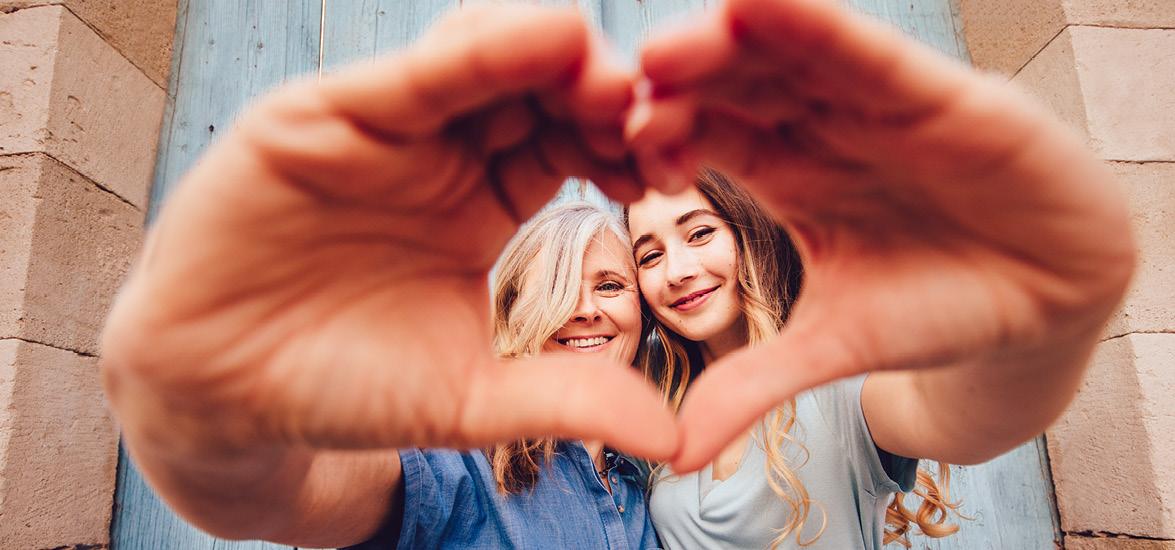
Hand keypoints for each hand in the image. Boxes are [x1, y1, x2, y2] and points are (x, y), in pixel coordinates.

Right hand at [100, 5, 675, 460]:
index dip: (623, 148)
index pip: (568, 146)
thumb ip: (567, 398)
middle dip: (599, 91)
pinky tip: (542, 39)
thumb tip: (674, 440)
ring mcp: (384, 126)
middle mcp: (440, 150)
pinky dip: (474, 51)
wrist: (224, 393)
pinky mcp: (321, 115)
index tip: (672, 170)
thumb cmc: (344, 387)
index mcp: (482, 199)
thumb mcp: (471, 396)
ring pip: (481, 60)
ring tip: (609, 77)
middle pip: (537, 90)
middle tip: (655, 112)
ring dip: (551, 57)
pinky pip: (410, 73)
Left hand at [628, 0, 1134, 470]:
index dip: (662, 139)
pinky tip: (764, 4)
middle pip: (734, 89)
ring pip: (789, 59)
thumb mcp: (835, 348)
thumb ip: (755, 385)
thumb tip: (671, 459)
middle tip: (626, 84)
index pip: (706, 141)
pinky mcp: (934, 94)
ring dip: (732, 45)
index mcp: (784, 175)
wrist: (1047, 297)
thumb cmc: (939, 306)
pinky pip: (866, 52)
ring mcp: (870, 104)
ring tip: (673, 45)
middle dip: (682, 82)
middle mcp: (817, 128)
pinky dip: (817, 27)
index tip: (616, 154)